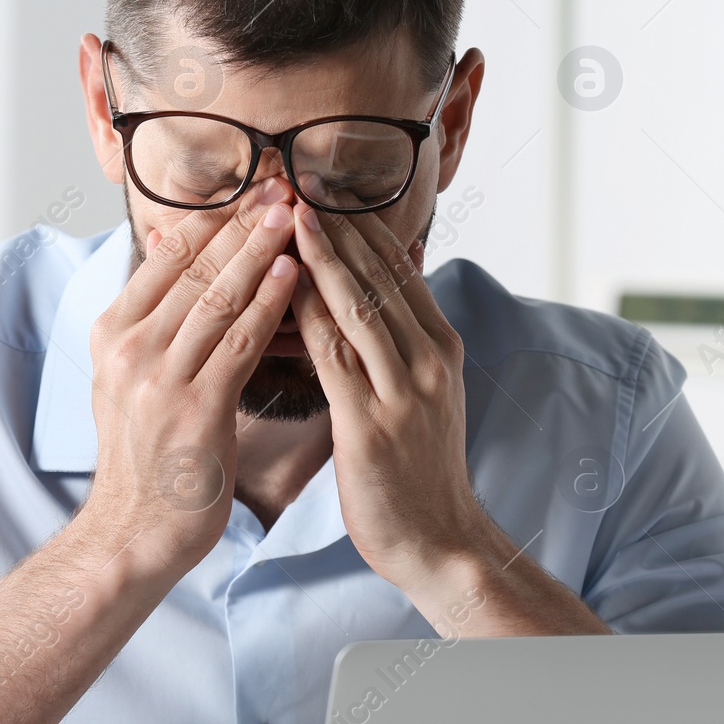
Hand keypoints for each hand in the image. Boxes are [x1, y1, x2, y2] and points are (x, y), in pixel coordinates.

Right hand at [84, 179, 297, 577]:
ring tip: (296, 216)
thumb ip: (153, 316)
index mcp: (112, 332)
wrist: (133, 534)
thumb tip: (170, 247)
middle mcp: (129, 347)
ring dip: (261, 252)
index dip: (216, 220)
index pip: (169, 258)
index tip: (255, 188)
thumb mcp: (130, 377)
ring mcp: (158, 377)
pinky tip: (295, 276)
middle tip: (285, 186)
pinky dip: (269, 304)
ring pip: (218, 298)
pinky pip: (239, 343)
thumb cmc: (148, 455)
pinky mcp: (194, 409)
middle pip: (195, 269)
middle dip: (243, 224)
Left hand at [288, 201, 486, 596]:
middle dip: (336, 226)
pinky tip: (280, 286)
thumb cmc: (419, 472)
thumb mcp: (424, 396)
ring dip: (320, 255)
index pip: (398, 269)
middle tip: (297, 181)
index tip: (322, 190)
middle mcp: (430, 359)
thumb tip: (369, 297)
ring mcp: (406, 389)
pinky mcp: (373, 423)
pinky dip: (309, 313)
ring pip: (358, 304)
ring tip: (286, 213)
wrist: (441, 542)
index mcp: (442, 347)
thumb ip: (401, 346)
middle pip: (377, 275)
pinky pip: (335, 354)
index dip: (358, 227)